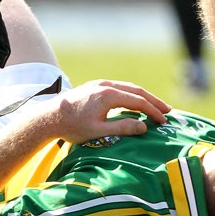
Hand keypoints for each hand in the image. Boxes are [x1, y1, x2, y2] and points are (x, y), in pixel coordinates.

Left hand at [45, 79, 170, 142]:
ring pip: (129, 87)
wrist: (47, 118)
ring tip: (156, 106)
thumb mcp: (98, 131)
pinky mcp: (95, 86)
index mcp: (108, 95)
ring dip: (144, 96)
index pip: (138, 101)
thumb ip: (123, 128)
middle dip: (154, 101)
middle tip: (167, 110)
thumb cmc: (72, 127)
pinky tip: (136, 102)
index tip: (163, 121)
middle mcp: (106, 85)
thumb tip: (144, 126)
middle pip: (137, 91)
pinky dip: (132, 94)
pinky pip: (119, 87)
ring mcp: (100, 83)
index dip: (153, 111)